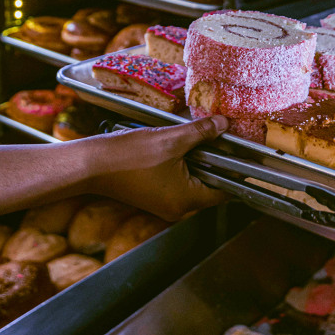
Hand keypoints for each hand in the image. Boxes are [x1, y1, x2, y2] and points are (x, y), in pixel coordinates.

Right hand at [87, 116, 228, 222]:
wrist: (91, 165)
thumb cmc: (128, 156)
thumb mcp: (170, 139)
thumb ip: (201, 132)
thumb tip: (223, 124)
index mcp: (187, 200)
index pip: (225, 191)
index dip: (236, 171)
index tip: (243, 153)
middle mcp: (178, 209)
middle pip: (209, 187)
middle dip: (215, 164)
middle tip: (219, 140)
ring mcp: (164, 205)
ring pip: (192, 184)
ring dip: (196, 164)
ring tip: (196, 141)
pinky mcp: (153, 198)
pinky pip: (177, 184)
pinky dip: (181, 168)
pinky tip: (176, 149)